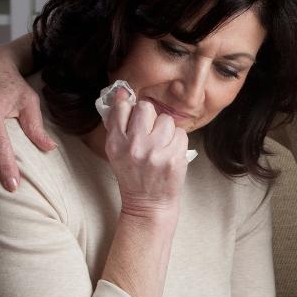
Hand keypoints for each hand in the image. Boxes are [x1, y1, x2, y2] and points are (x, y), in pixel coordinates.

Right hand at [105, 90, 188, 218]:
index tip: (135, 120)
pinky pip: (181, 134)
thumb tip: (123, 92)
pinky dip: (178, 142)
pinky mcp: (174, 158)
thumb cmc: (133, 175)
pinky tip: (171, 153)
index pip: (122, 108)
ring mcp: (155, 152)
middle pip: (146, 108)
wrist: (148, 204)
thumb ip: (118, 123)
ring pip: (166, 119)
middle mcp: (134, 146)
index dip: (131, 111)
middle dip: (151, 118)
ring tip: (162, 145)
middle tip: (151, 133)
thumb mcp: (116, 151)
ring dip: (167, 130)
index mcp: (115, 143)